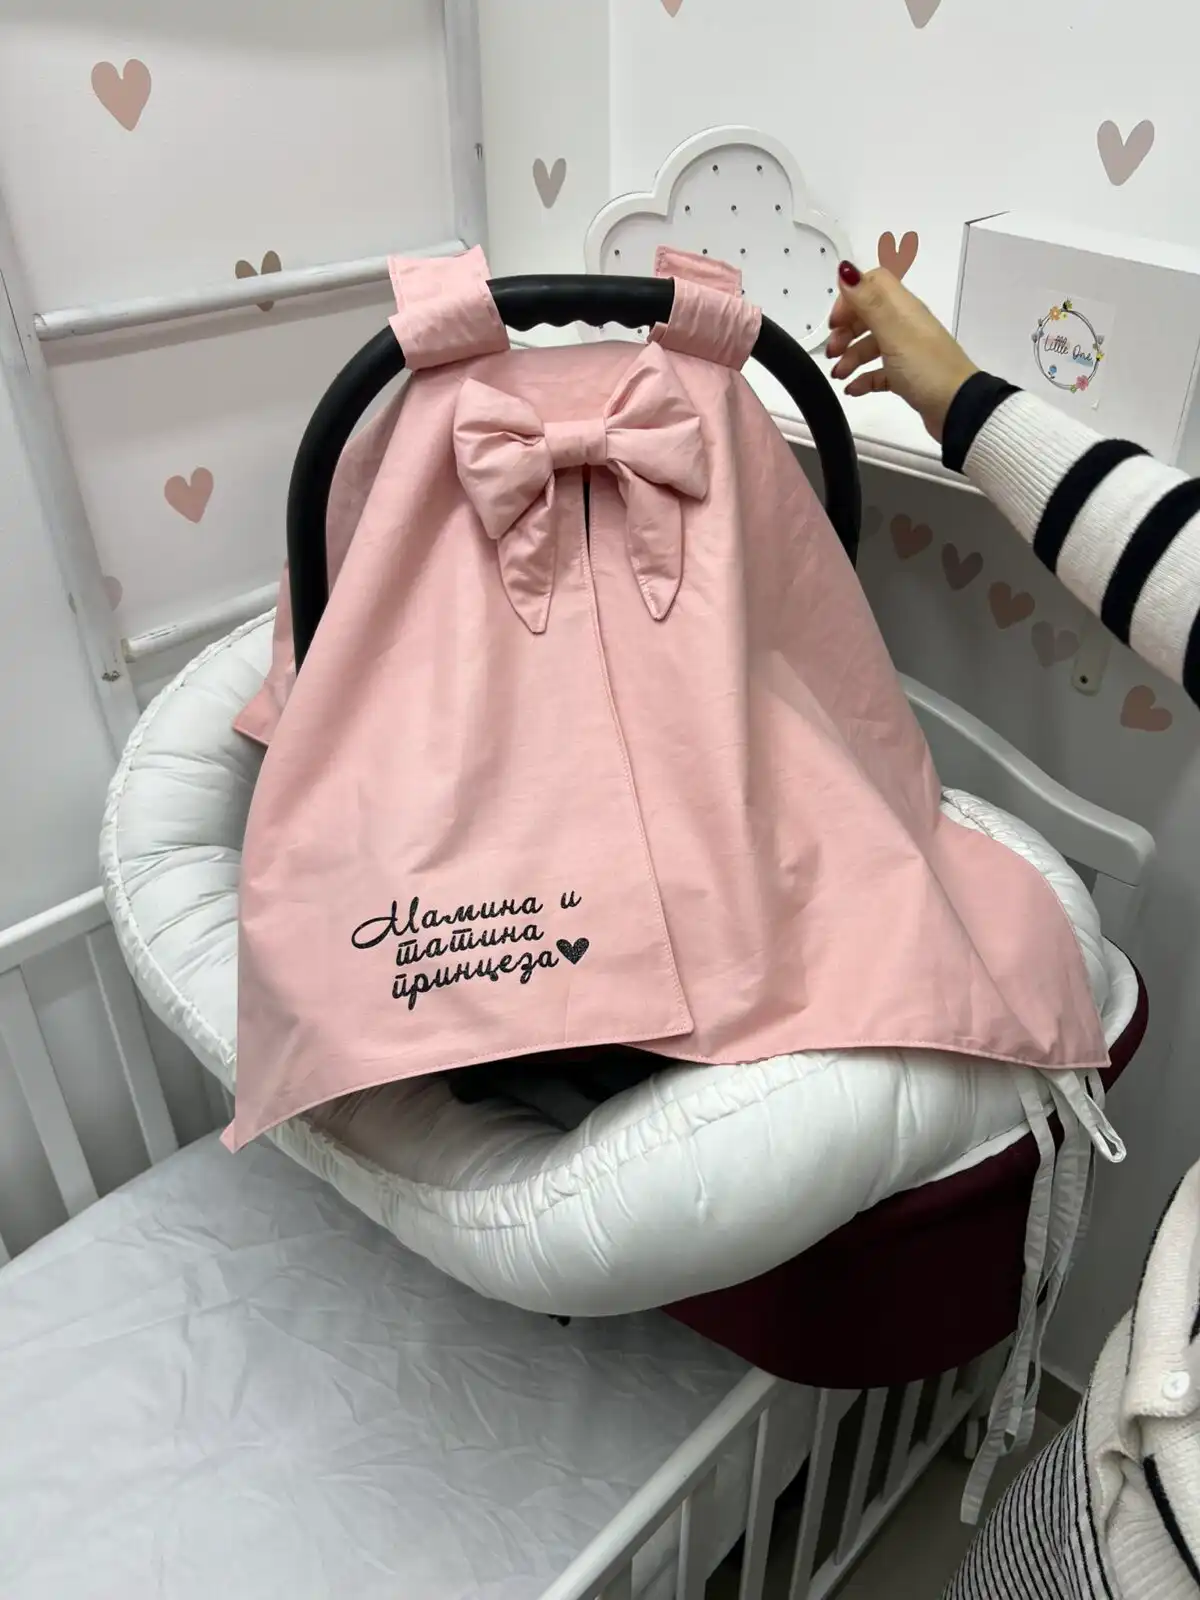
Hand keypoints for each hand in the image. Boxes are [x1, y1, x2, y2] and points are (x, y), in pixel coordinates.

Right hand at [826, 262, 977, 441]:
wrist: (957, 409)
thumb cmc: (925, 368)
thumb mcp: (894, 332)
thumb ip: (868, 301)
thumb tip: (845, 269)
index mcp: (903, 308)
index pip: (873, 284)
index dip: (850, 297)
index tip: (835, 322)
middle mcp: (906, 325)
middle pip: (869, 315)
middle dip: (846, 330)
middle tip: (832, 351)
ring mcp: (907, 351)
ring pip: (872, 345)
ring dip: (851, 357)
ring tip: (839, 375)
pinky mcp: (908, 376)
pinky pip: (880, 371)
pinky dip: (864, 378)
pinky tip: (853, 389)